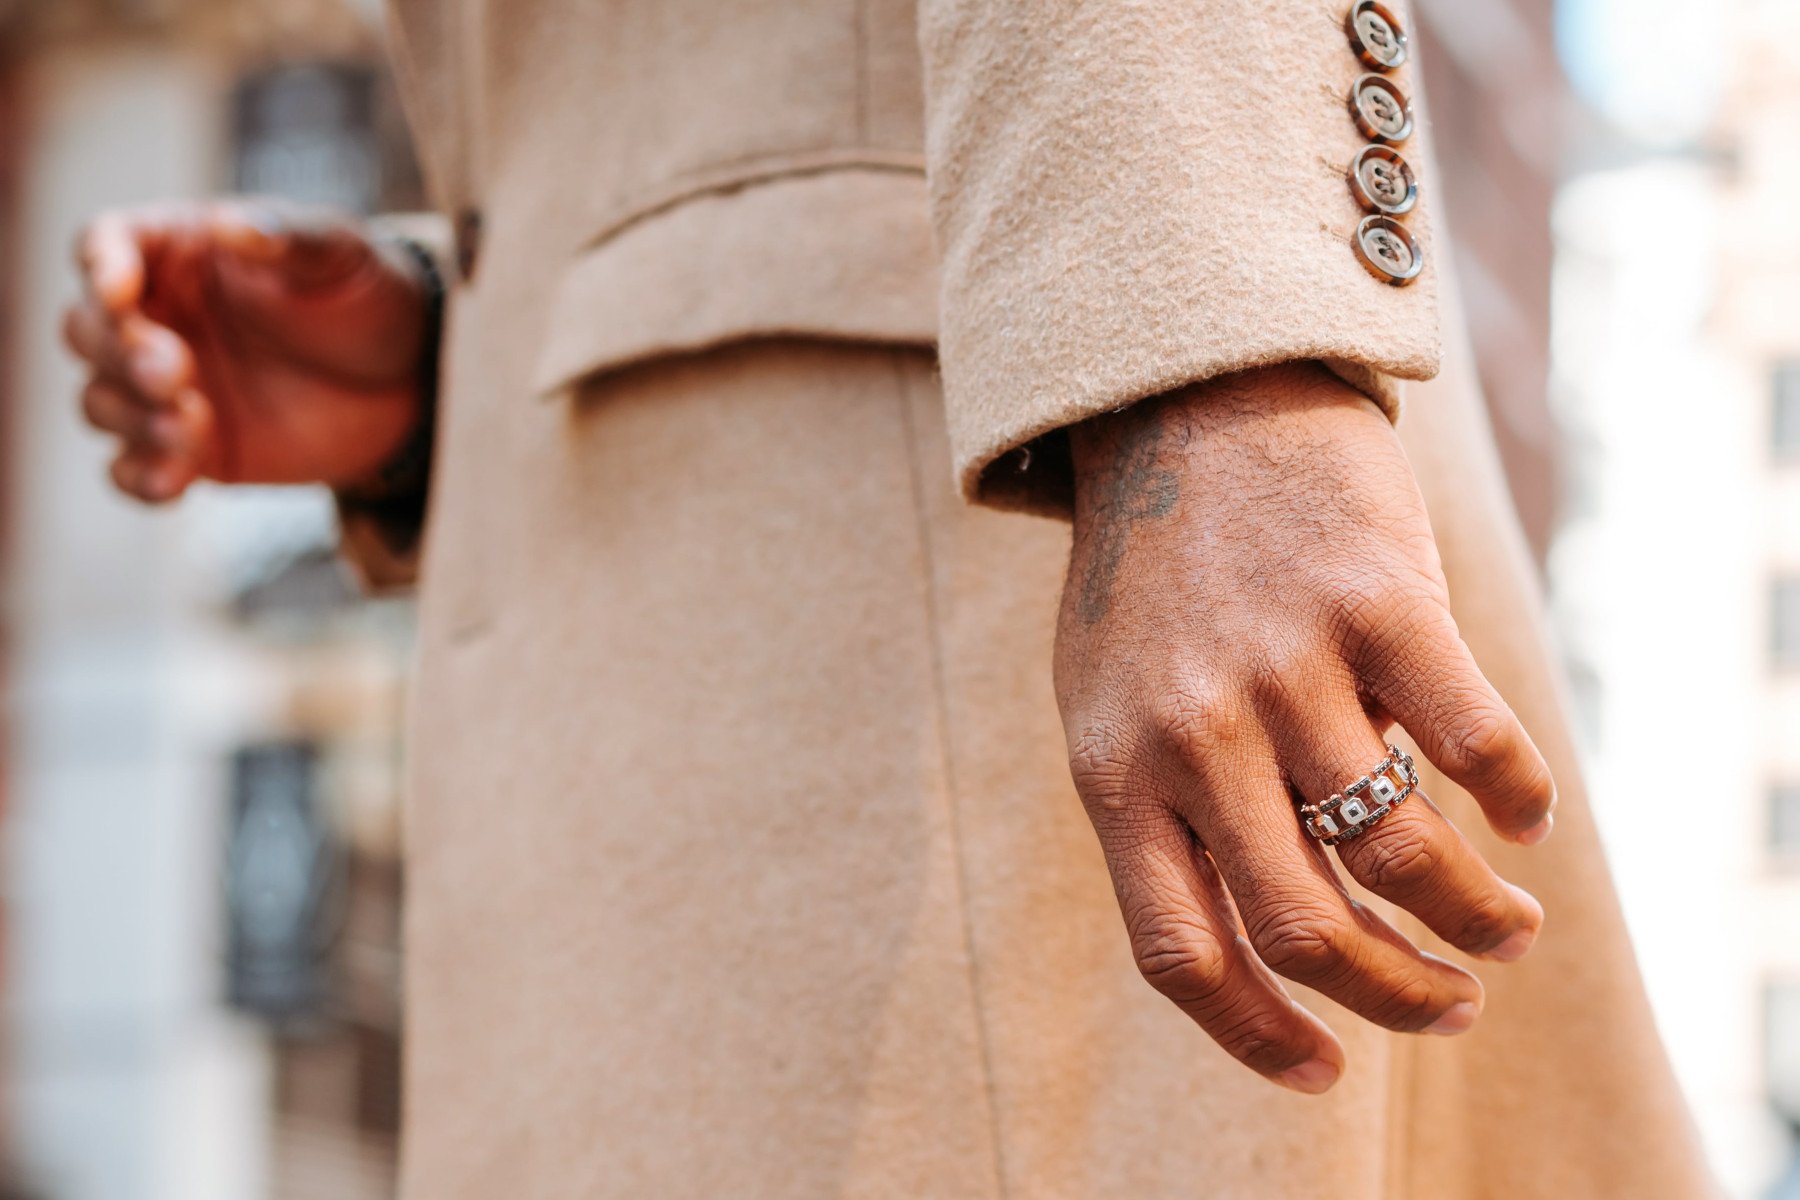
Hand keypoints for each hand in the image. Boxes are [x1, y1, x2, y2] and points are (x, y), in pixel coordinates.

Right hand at [63, 198, 431, 501]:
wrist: (407, 382)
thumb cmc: (364, 298)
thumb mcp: (341, 254)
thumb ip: (289, 237)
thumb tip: (232, 225)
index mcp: (177, 250)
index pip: (106, 243)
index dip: (100, 265)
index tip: (120, 292)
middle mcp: (155, 316)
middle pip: (87, 329)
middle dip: (119, 352)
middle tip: (175, 373)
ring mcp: (164, 387)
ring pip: (101, 401)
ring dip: (132, 417)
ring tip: (191, 425)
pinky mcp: (187, 448)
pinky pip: (131, 468)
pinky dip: (140, 477)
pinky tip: (174, 482)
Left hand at [1055, 362, 1554, 1093]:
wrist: (1182, 405)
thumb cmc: (1152, 580)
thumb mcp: (1111, 702)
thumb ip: (1166, 815)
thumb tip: (1277, 949)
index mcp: (1115, 770)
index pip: (1179, 952)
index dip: (1256, 1037)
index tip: (1327, 1073)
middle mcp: (1193, 731)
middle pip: (1307, 927)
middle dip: (1396, 998)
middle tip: (1452, 1009)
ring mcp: (1285, 665)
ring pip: (1404, 851)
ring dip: (1476, 919)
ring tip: (1506, 930)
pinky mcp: (1375, 598)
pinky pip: (1473, 740)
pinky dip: (1519, 800)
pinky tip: (1526, 817)